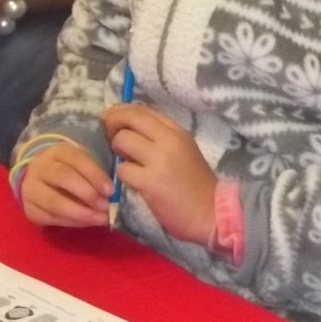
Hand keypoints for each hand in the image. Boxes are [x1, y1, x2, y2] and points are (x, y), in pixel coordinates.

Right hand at [20, 142, 112, 228]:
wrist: (42, 180)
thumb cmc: (72, 171)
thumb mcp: (83, 164)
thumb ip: (96, 175)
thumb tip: (113, 195)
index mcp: (58, 152)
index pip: (77, 160)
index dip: (95, 175)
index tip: (111, 190)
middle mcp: (40, 168)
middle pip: (63, 178)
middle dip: (88, 194)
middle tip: (106, 206)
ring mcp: (30, 189)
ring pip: (54, 202)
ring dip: (80, 213)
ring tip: (100, 219)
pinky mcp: (29, 209)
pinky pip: (50, 217)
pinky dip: (71, 222)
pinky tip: (87, 223)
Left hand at [105, 104, 215, 246]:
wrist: (210, 212)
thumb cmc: (194, 183)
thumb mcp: (182, 151)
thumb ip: (159, 137)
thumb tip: (127, 127)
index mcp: (178, 131)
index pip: (142, 110)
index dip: (121, 112)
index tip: (113, 121)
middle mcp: (170, 140)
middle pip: (130, 118)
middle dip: (112, 124)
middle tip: (110, 138)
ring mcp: (160, 160)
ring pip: (121, 141)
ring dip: (116, 152)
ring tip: (126, 162)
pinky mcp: (150, 182)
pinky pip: (122, 169)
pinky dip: (122, 175)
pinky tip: (132, 182)